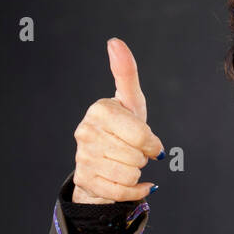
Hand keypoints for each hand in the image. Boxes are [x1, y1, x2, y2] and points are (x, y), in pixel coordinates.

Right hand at [71, 38, 164, 202]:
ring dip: (137, 174)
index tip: (148, 142)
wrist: (103, 162)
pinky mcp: (85, 181)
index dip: (151, 143)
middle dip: (142, 158)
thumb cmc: (122, 128)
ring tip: (126, 164)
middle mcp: (85, 132)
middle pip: (136, 157)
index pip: (141, 136)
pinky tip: (133, 184)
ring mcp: (82, 158)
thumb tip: (114, 41)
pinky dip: (134, 191)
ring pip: (129, 175)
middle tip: (133, 152)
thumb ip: (125, 73)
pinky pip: (121, 192)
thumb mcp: (130, 102)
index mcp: (100, 110)